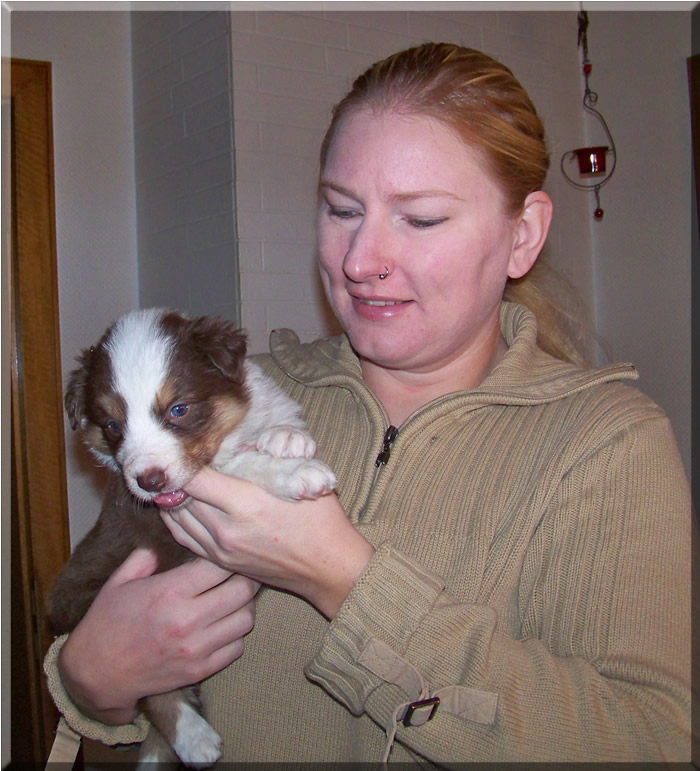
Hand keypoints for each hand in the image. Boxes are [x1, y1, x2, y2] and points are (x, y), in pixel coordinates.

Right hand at [58, 547, 259, 724]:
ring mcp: (195, 648)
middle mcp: (187, 619)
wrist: (94, 673)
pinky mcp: (199, 671)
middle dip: (246, 577)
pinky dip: (236, 635)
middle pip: (242, 590)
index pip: (219, 566)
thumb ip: (146, 556)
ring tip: (235, 600)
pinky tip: (224, 627)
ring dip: (244, 607)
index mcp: (170, 591)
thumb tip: (169, 540)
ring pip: (245, 620)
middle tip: (240, 573)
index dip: (226, 557)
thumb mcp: (120, 581)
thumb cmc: (107, 622)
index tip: (224, 555)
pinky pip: (237, 648)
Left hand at [161, 468, 374, 618]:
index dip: (188, 461)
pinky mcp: (222, 562)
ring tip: (176, 481)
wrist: (328, 567)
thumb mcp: (300, 478)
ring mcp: (222, 549)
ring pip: (178, 518)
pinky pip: (185, 538)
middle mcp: (227, 529)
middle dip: (179, 478)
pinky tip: (177, 506)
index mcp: (246, 503)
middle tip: (179, 461)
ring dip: (174, 498)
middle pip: (182, 497)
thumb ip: (268, 458)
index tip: (189, 449)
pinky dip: (177, 520)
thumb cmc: (320, 520)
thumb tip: (240, 445)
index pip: (195, 478)